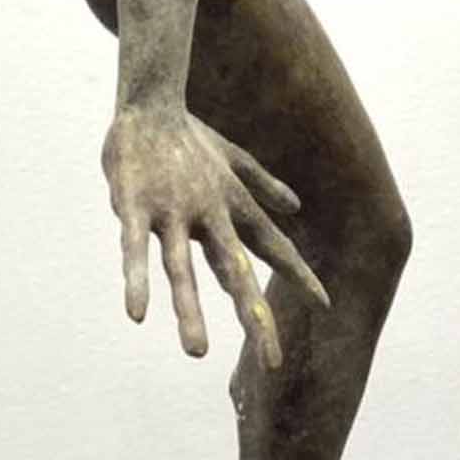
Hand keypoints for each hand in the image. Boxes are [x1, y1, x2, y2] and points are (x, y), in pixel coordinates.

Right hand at [101, 103, 328, 368]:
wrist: (151, 99)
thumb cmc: (189, 134)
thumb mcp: (232, 159)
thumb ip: (264, 185)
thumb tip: (297, 207)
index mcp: (231, 205)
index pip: (273, 246)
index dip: (298, 274)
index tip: (325, 304)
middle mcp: (209, 214)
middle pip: (236, 272)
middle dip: (254, 317)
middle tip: (271, 360)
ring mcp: (171, 212)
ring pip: (184, 269)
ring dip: (190, 311)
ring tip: (198, 353)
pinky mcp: (134, 207)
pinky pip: (135, 250)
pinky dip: (137, 280)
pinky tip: (136, 314)